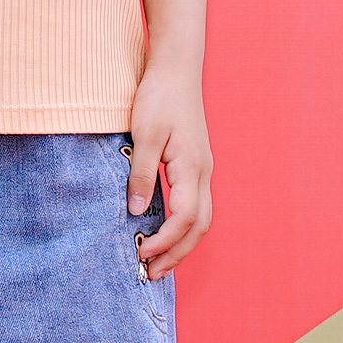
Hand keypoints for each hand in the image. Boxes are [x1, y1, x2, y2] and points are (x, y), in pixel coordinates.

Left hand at [127, 64, 212, 277]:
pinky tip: (164, 231)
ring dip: (181, 243)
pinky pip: (195, 205)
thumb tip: (138, 211)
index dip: (164, 242)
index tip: (141, 255)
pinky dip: (182, 227)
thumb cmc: (160, 97)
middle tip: (151, 274)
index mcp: (192, 167)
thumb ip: (142, 174)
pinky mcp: (195, 165)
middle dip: (177, 254)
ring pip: (201, 218)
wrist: (176, 69)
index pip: (184, 218)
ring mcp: (202, 169)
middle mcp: (203, 172)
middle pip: (199, 226)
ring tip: (158, 261)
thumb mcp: (145, 133)